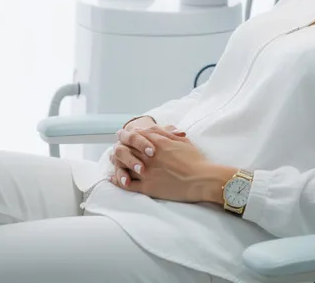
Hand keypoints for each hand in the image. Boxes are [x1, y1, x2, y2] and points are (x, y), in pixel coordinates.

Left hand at [113, 131, 234, 204]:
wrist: (201, 179)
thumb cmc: (195, 160)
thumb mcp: (182, 141)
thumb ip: (165, 133)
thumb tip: (152, 128)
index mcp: (157, 143)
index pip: (136, 135)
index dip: (129, 136)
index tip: (126, 137)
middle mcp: (148, 156)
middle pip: (126, 148)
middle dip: (121, 146)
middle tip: (118, 148)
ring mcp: (146, 172)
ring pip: (123, 164)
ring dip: (118, 162)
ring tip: (114, 162)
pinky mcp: (147, 186)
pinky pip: (126, 184)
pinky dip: (118, 180)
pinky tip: (113, 178)